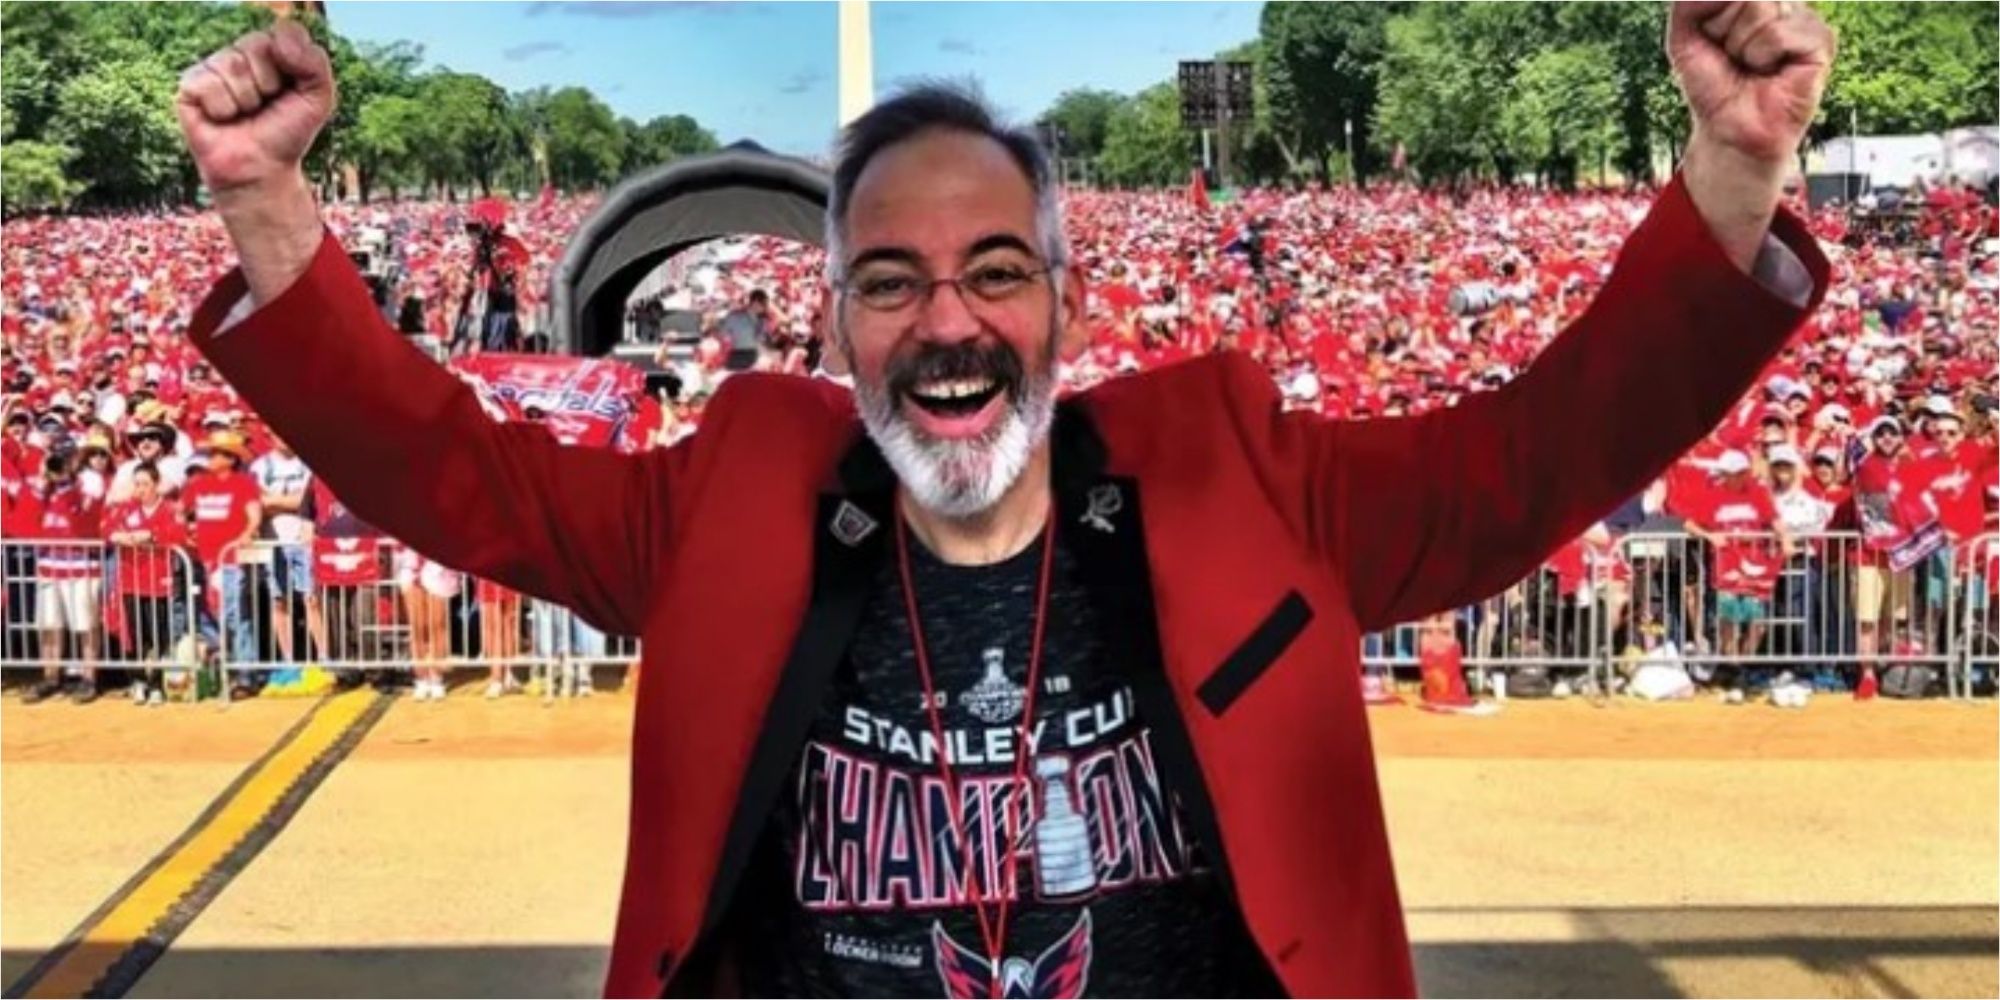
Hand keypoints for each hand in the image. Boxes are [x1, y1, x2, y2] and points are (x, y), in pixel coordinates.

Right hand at [176, 20, 333, 196]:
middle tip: (265, 107)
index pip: (282, 34)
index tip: (291, 92)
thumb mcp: (318, 98)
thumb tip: (278, 40)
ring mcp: (212, 68)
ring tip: (244, 114)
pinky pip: (208, 83)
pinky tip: (222, 118)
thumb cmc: (287, 133)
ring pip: (233, 65)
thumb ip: (314, 62)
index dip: (292, 66)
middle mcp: (239, 53)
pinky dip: (222, 108)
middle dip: (269, 83)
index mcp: (270, 50)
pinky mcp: (189, 86)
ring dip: (246, 99)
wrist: (261, 169)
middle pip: (256, 45)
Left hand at [1670, 1, 1833, 164]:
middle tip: (1734, 56)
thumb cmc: (1711, 82)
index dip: (1712, 15)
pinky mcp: (1821, 41)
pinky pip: (1777, 32)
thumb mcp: (1685, 33)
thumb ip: (1692, 0)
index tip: (1715, 40)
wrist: (1727, 126)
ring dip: (1741, 45)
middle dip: (1724, 28)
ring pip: (1760, 8)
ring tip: (1751, 64)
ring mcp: (1805, 19)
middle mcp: (1784, 2)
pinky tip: (1771, 71)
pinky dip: (1761, 55)